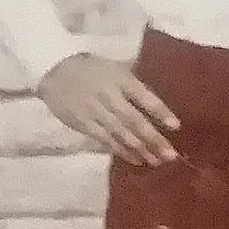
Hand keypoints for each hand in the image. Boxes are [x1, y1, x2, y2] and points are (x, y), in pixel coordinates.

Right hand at [37, 52, 180, 167]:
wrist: (53, 69)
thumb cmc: (91, 68)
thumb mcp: (115, 67)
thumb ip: (134, 84)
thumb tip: (157, 105)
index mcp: (120, 78)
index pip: (144, 96)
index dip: (160, 112)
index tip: (175, 126)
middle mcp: (109, 95)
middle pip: (134, 121)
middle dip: (153, 139)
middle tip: (170, 155)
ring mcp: (95, 111)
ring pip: (121, 134)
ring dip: (140, 150)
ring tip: (156, 161)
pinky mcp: (83, 124)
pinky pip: (105, 140)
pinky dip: (121, 151)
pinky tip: (135, 159)